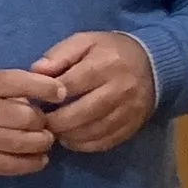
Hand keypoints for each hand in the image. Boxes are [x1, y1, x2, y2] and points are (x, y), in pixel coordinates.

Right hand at [0, 68, 59, 178]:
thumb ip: (5, 87)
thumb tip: (41, 97)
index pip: (21, 82)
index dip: (47, 88)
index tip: (60, 93)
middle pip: (28, 117)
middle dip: (43, 121)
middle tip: (46, 123)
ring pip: (25, 142)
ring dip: (42, 142)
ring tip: (44, 141)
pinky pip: (13, 165)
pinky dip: (32, 163)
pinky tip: (39, 159)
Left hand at [30, 30, 155, 152]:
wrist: (152, 63)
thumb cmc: (109, 51)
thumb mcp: (84, 42)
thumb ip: (59, 55)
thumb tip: (36, 71)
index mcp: (104, 64)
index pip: (71, 85)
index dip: (49, 96)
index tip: (35, 101)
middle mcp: (119, 89)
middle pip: (82, 113)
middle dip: (57, 122)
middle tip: (41, 123)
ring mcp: (128, 110)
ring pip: (94, 131)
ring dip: (69, 136)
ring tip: (54, 132)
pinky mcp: (133, 125)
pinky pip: (106, 142)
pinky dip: (86, 145)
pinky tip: (72, 140)